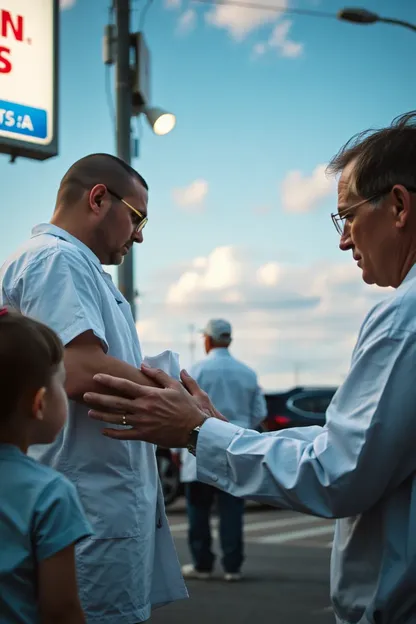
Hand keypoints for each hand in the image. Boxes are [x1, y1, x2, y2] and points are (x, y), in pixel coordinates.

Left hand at [83, 365, 224, 446]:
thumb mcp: (175, 386)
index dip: (109, 381)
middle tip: (85, 395)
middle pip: (116, 402)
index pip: (124, 386)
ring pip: (117, 419)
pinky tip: (104, 431)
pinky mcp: (145, 435)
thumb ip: (158, 374)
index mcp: (149, 395)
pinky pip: (125, 435)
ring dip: (102, 416)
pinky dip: (113, 433)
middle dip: (99, 398)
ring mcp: (143, 423)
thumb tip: (143, 365)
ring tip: (89, 413)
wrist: (195, 429)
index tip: (96, 377)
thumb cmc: (186, 406)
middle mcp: (143, 408)